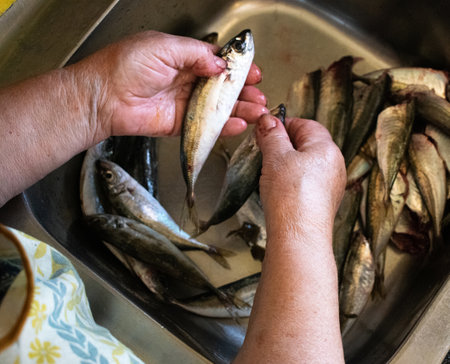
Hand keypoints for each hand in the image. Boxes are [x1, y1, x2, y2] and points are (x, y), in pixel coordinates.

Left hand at [73, 31, 266, 140]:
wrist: (103, 97)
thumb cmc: (125, 66)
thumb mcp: (163, 46)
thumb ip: (196, 54)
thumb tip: (219, 64)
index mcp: (182, 57)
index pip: (216, 62)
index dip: (236, 68)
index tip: (253, 72)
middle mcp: (185, 80)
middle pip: (222, 87)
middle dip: (243, 91)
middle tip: (259, 96)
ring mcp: (183, 103)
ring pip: (217, 108)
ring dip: (239, 109)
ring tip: (257, 111)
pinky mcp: (179, 124)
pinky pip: (205, 126)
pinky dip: (223, 127)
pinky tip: (238, 124)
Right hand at [256, 114, 345, 238]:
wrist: (298, 236)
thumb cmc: (291, 197)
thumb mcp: (275, 157)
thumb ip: (272, 135)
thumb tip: (268, 121)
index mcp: (326, 148)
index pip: (305, 124)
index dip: (284, 125)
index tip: (266, 131)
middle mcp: (334, 165)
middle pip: (306, 144)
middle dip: (284, 146)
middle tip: (265, 152)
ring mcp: (330, 185)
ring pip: (305, 165)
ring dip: (286, 164)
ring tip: (270, 173)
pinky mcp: (322, 202)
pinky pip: (306, 183)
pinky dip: (291, 182)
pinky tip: (279, 190)